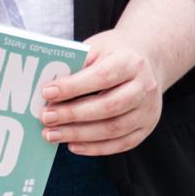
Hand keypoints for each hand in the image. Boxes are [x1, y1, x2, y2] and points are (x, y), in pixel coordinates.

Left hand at [40, 30, 166, 155]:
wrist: (148, 60)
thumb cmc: (114, 53)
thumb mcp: (96, 48)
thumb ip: (76, 65)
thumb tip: (49, 91)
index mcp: (131, 62)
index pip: (101, 77)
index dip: (73, 87)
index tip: (47, 93)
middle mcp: (145, 87)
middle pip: (108, 106)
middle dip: (72, 114)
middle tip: (46, 118)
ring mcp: (148, 110)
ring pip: (113, 129)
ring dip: (79, 135)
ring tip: (52, 134)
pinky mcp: (146, 127)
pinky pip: (121, 143)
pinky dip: (95, 148)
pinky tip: (72, 146)